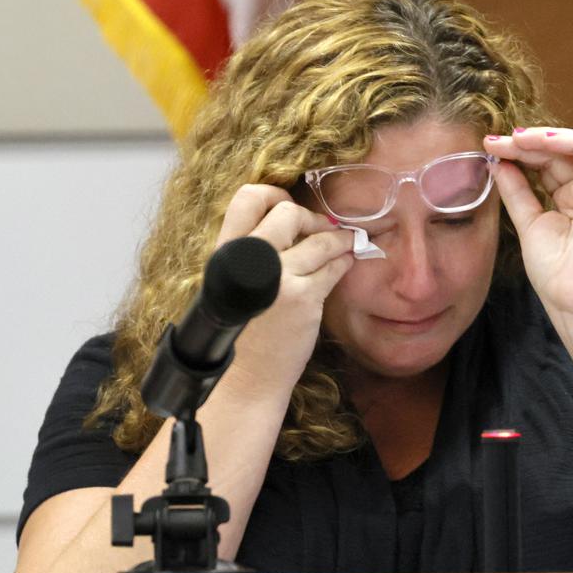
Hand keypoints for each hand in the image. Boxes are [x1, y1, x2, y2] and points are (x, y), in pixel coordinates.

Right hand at [212, 184, 354, 397]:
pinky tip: (346, 262)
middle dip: (311, 217)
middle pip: (287, 212)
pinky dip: (344, 261)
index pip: (247, 198)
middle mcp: (249, 260)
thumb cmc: (244, 332)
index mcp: (225, 252)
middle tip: (322, 227)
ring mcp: (278, 278)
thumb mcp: (236, 284)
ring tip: (347, 242)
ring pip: (320, 240)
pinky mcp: (303, 299)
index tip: (287, 206)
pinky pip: (333, 267)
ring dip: (339, 239)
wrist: (246, 378)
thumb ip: (254, 254)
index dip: (272, 194)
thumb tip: (293, 223)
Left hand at [483, 127, 572, 318]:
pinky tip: (540, 140)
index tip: (490, 147)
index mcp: (570, 200)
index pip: (545, 165)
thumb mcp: (528, 224)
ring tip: (513, 139)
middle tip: (495, 140)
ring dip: (543, 139)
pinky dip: (568, 142)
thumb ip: (517, 192)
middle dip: (524, 144)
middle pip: (557, 154)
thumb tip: (499, 163)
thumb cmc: (557, 276)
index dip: (519, 153)